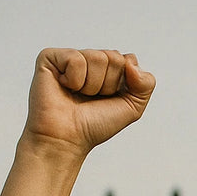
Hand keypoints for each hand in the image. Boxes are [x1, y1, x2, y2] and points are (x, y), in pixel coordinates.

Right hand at [24, 48, 155, 155]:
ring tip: (78, 95)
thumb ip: (146, 83)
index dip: (122, 85)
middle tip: (91, 98)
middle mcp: (90, 61)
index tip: (108, 99)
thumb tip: (131, 60)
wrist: (67, 138)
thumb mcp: (132, 107)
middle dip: (108, 84)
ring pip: (97, 57)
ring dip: (92, 85)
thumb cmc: (95, 125)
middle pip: (114, 58)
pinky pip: (76, 59)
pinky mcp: (50, 57)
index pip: (128, 60)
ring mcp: (70, 57)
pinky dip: (74, 79)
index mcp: (108, 70)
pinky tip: (64, 87)